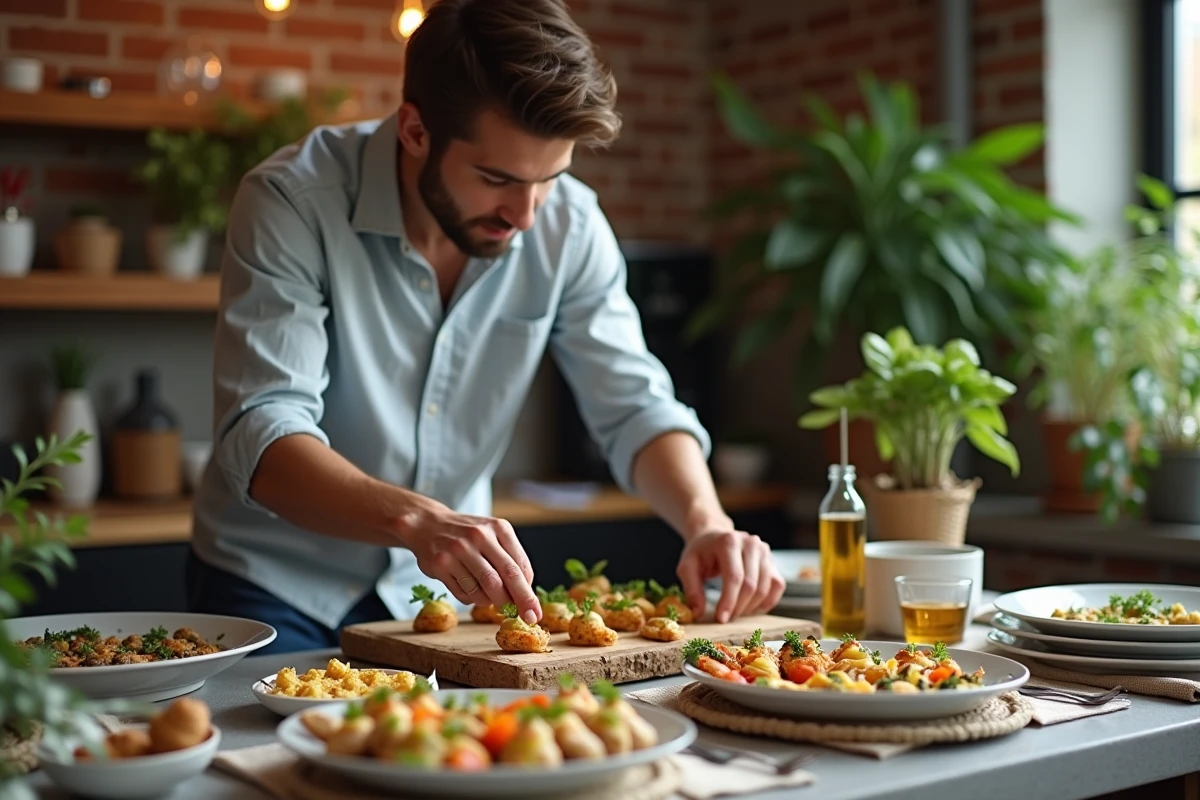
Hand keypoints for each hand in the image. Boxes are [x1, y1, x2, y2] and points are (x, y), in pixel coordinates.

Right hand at [395, 504, 540, 623]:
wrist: (427, 524)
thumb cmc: (468, 535)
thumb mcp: (493, 536)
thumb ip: (510, 560)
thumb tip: (526, 595)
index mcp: (498, 528)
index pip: (520, 566)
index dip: (529, 592)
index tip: (535, 610)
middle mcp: (478, 536)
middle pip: (505, 578)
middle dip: (520, 602)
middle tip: (528, 619)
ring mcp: (457, 550)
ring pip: (483, 589)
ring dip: (491, 602)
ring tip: (490, 598)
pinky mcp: (440, 564)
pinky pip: (463, 594)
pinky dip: (472, 599)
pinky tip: (470, 589)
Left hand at [676, 529, 784, 623]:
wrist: (714, 537)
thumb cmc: (700, 552)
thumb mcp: (687, 567)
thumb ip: (691, 589)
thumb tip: (698, 613)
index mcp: (729, 541)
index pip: (734, 577)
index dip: (729, 601)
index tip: (721, 619)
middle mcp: (751, 543)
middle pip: (751, 585)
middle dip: (738, 607)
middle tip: (726, 618)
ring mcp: (764, 551)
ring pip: (764, 588)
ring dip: (750, 607)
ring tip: (735, 612)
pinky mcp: (772, 561)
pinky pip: (777, 585)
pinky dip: (766, 601)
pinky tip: (751, 607)